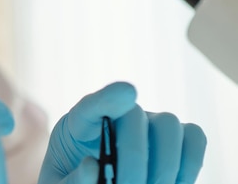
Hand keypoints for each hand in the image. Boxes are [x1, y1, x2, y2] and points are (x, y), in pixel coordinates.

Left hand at [38, 82, 206, 183]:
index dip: (109, 97)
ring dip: (165, 165)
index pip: (91, 105)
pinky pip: (194, 138)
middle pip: (135, 116)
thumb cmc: (74, 183)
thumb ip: (72, 180)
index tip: (128, 92)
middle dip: (135, 158)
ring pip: (169, 126)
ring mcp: (147, 124)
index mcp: (79, 125)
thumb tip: (92, 166)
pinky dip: (189, 165)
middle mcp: (117, 116)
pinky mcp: (174, 140)